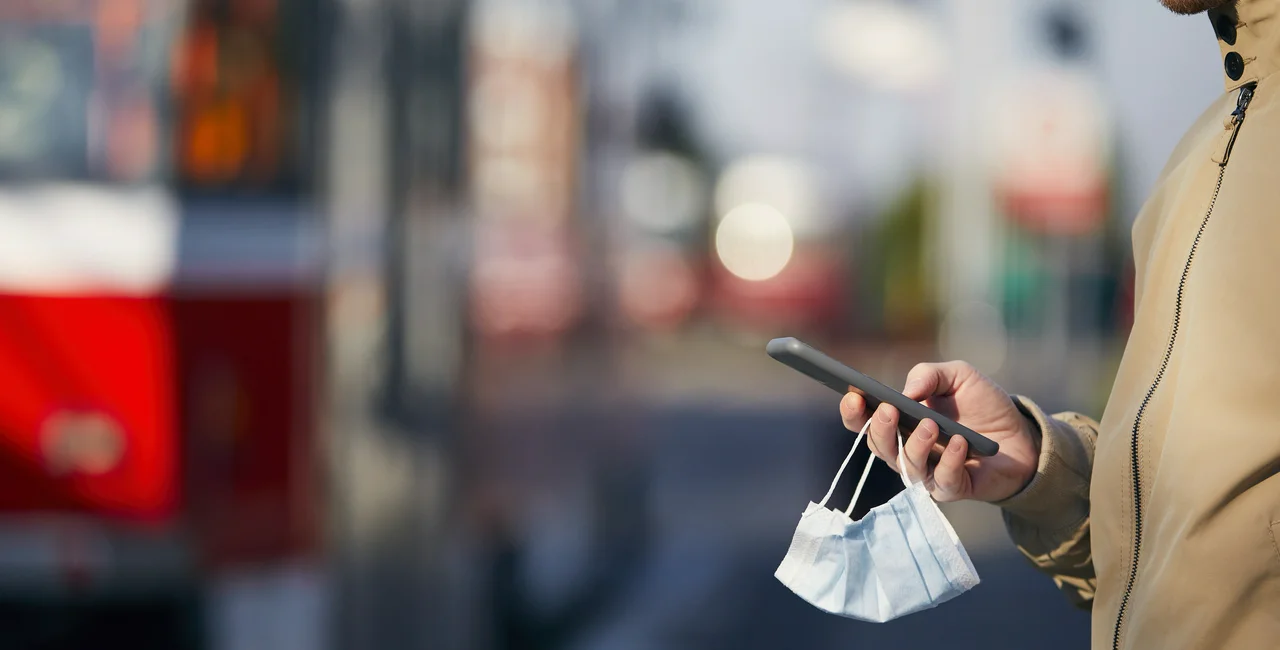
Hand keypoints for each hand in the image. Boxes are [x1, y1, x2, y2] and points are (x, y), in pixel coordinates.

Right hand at [839, 361, 1039, 502]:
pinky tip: (960, 443)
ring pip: (907, 466)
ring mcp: (929, 471)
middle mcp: (907, 449)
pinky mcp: (954, 488)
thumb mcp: (957, 376)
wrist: (1022, 433)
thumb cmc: (983, 404)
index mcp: (900, 423)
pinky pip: (943, 481)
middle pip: (879, 447)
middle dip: (879, 429)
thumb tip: (905, 393)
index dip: (853, 413)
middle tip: (889, 410)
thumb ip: (929, 374)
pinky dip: (950, 462)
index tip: (853, 396)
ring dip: (915, 445)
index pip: (864, 423)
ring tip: (930, 425)